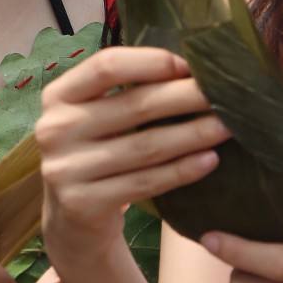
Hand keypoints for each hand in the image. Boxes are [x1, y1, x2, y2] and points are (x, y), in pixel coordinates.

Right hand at [37, 47, 227, 266]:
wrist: (72, 219)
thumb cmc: (95, 154)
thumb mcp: (95, 117)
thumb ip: (125, 92)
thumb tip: (190, 69)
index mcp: (58, 96)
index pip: (106, 66)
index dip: (152, 62)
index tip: (190, 66)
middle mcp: (54, 129)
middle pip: (133, 105)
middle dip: (186, 97)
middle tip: (226, 94)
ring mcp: (65, 169)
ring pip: (145, 147)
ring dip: (193, 135)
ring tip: (228, 127)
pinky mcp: (82, 203)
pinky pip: (144, 182)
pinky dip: (181, 171)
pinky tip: (209, 161)